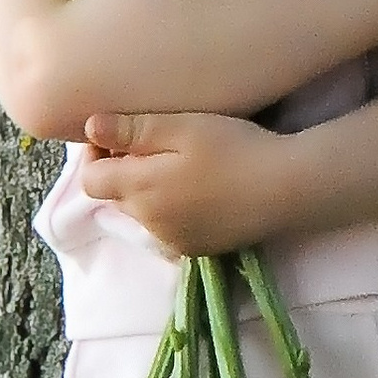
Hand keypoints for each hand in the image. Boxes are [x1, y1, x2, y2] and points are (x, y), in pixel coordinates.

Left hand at [76, 108, 294, 259]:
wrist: (287, 188)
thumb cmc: (234, 148)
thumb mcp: (182, 127)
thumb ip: (132, 130)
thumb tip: (90, 127)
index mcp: (138, 189)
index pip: (90, 179)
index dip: (97, 155)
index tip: (119, 135)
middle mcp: (148, 222)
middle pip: (116, 197)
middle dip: (124, 173)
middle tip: (156, 146)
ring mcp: (172, 240)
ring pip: (142, 215)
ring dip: (148, 194)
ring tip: (182, 169)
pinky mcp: (196, 250)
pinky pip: (167, 230)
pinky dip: (172, 212)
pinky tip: (200, 194)